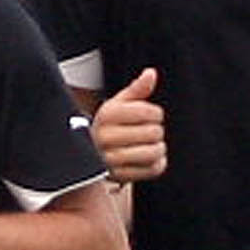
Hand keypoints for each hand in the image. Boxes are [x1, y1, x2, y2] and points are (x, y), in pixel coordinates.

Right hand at [89, 68, 164, 184]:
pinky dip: (158, 163)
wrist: (90, 154)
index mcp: (106, 114)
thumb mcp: (119, 104)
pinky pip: (152, 169)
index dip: (156, 113)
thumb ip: (136, 89)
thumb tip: (151, 73)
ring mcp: (110, 159)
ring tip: (153, 145)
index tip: (151, 115)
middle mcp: (105, 137)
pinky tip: (152, 158)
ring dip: (159, 148)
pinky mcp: (119, 176)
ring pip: (153, 152)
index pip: (147, 112)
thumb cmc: (110, 125)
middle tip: (150, 132)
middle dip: (157, 131)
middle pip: (153, 132)